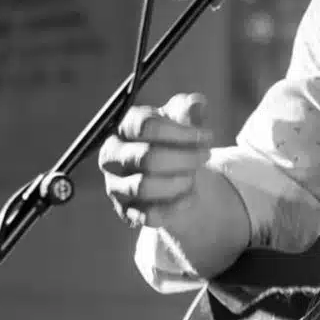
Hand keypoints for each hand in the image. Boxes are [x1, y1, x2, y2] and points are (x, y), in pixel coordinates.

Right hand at [98, 93, 213, 227]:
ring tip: (195, 176)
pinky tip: (191, 197)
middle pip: (147, 157)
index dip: (182, 131)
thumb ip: (190, 109)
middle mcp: (112, 155)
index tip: (206, 135)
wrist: (174, 171)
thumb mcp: (184, 119)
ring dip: (179, 182)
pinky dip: (175, 207)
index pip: (147, 126)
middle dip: (185, 158)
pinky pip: (149, 215)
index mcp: (125, 126)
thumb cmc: (175, 139)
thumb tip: (197, 105)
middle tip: (206, 156)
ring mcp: (116, 185)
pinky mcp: (126, 211)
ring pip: (144, 187)